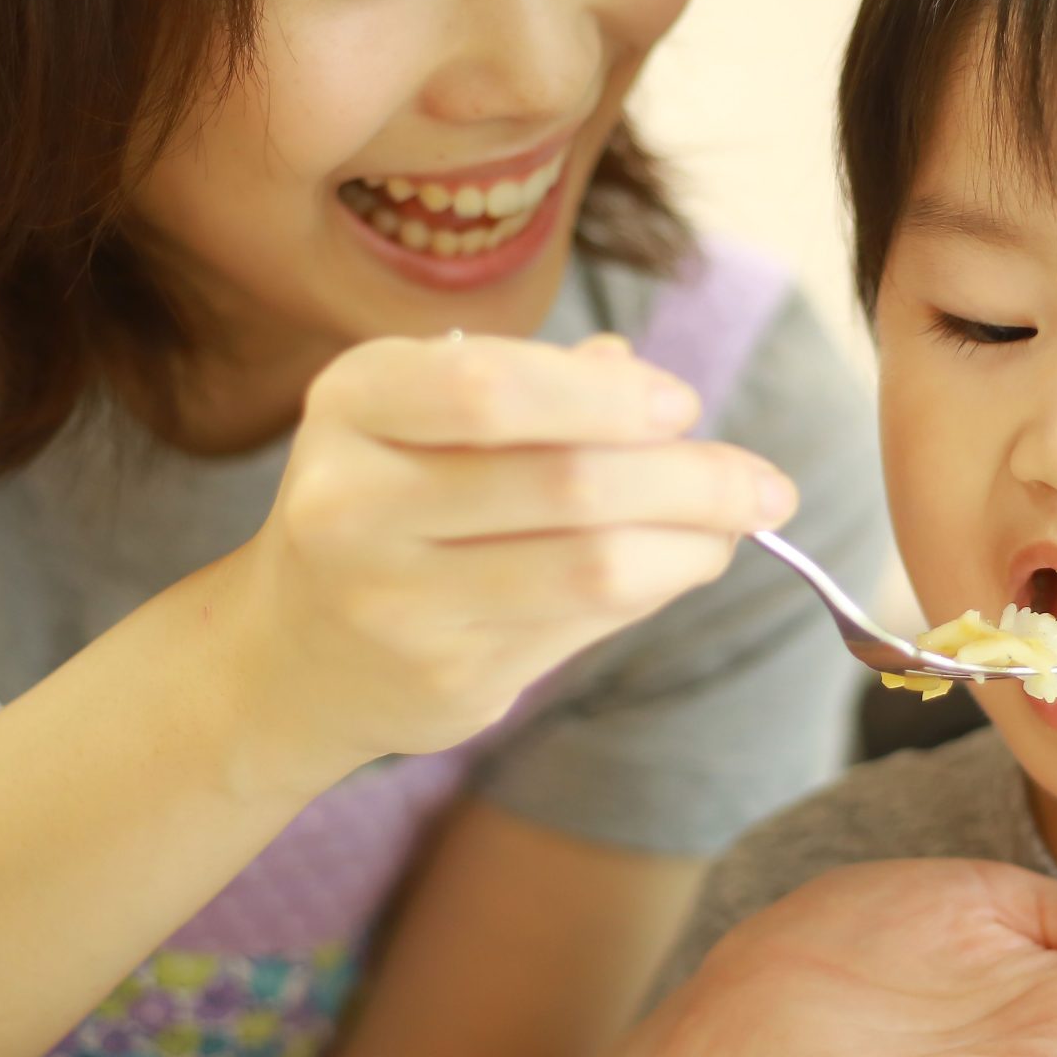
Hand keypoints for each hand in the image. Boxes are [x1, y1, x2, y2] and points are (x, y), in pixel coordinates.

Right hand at [224, 331, 796, 769]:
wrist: (291, 649)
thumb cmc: (393, 497)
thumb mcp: (427, 416)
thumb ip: (533, 387)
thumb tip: (643, 377)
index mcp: (351, 402)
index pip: (487, 386)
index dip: (604, 398)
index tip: (683, 405)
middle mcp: (354, 503)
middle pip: (563, 483)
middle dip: (691, 479)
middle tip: (765, 482)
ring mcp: (393, 602)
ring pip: (589, 568)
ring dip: (695, 543)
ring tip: (743, 522)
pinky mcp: (442, 679)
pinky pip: (584, 627)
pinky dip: (656, 587)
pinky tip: (685, 562)